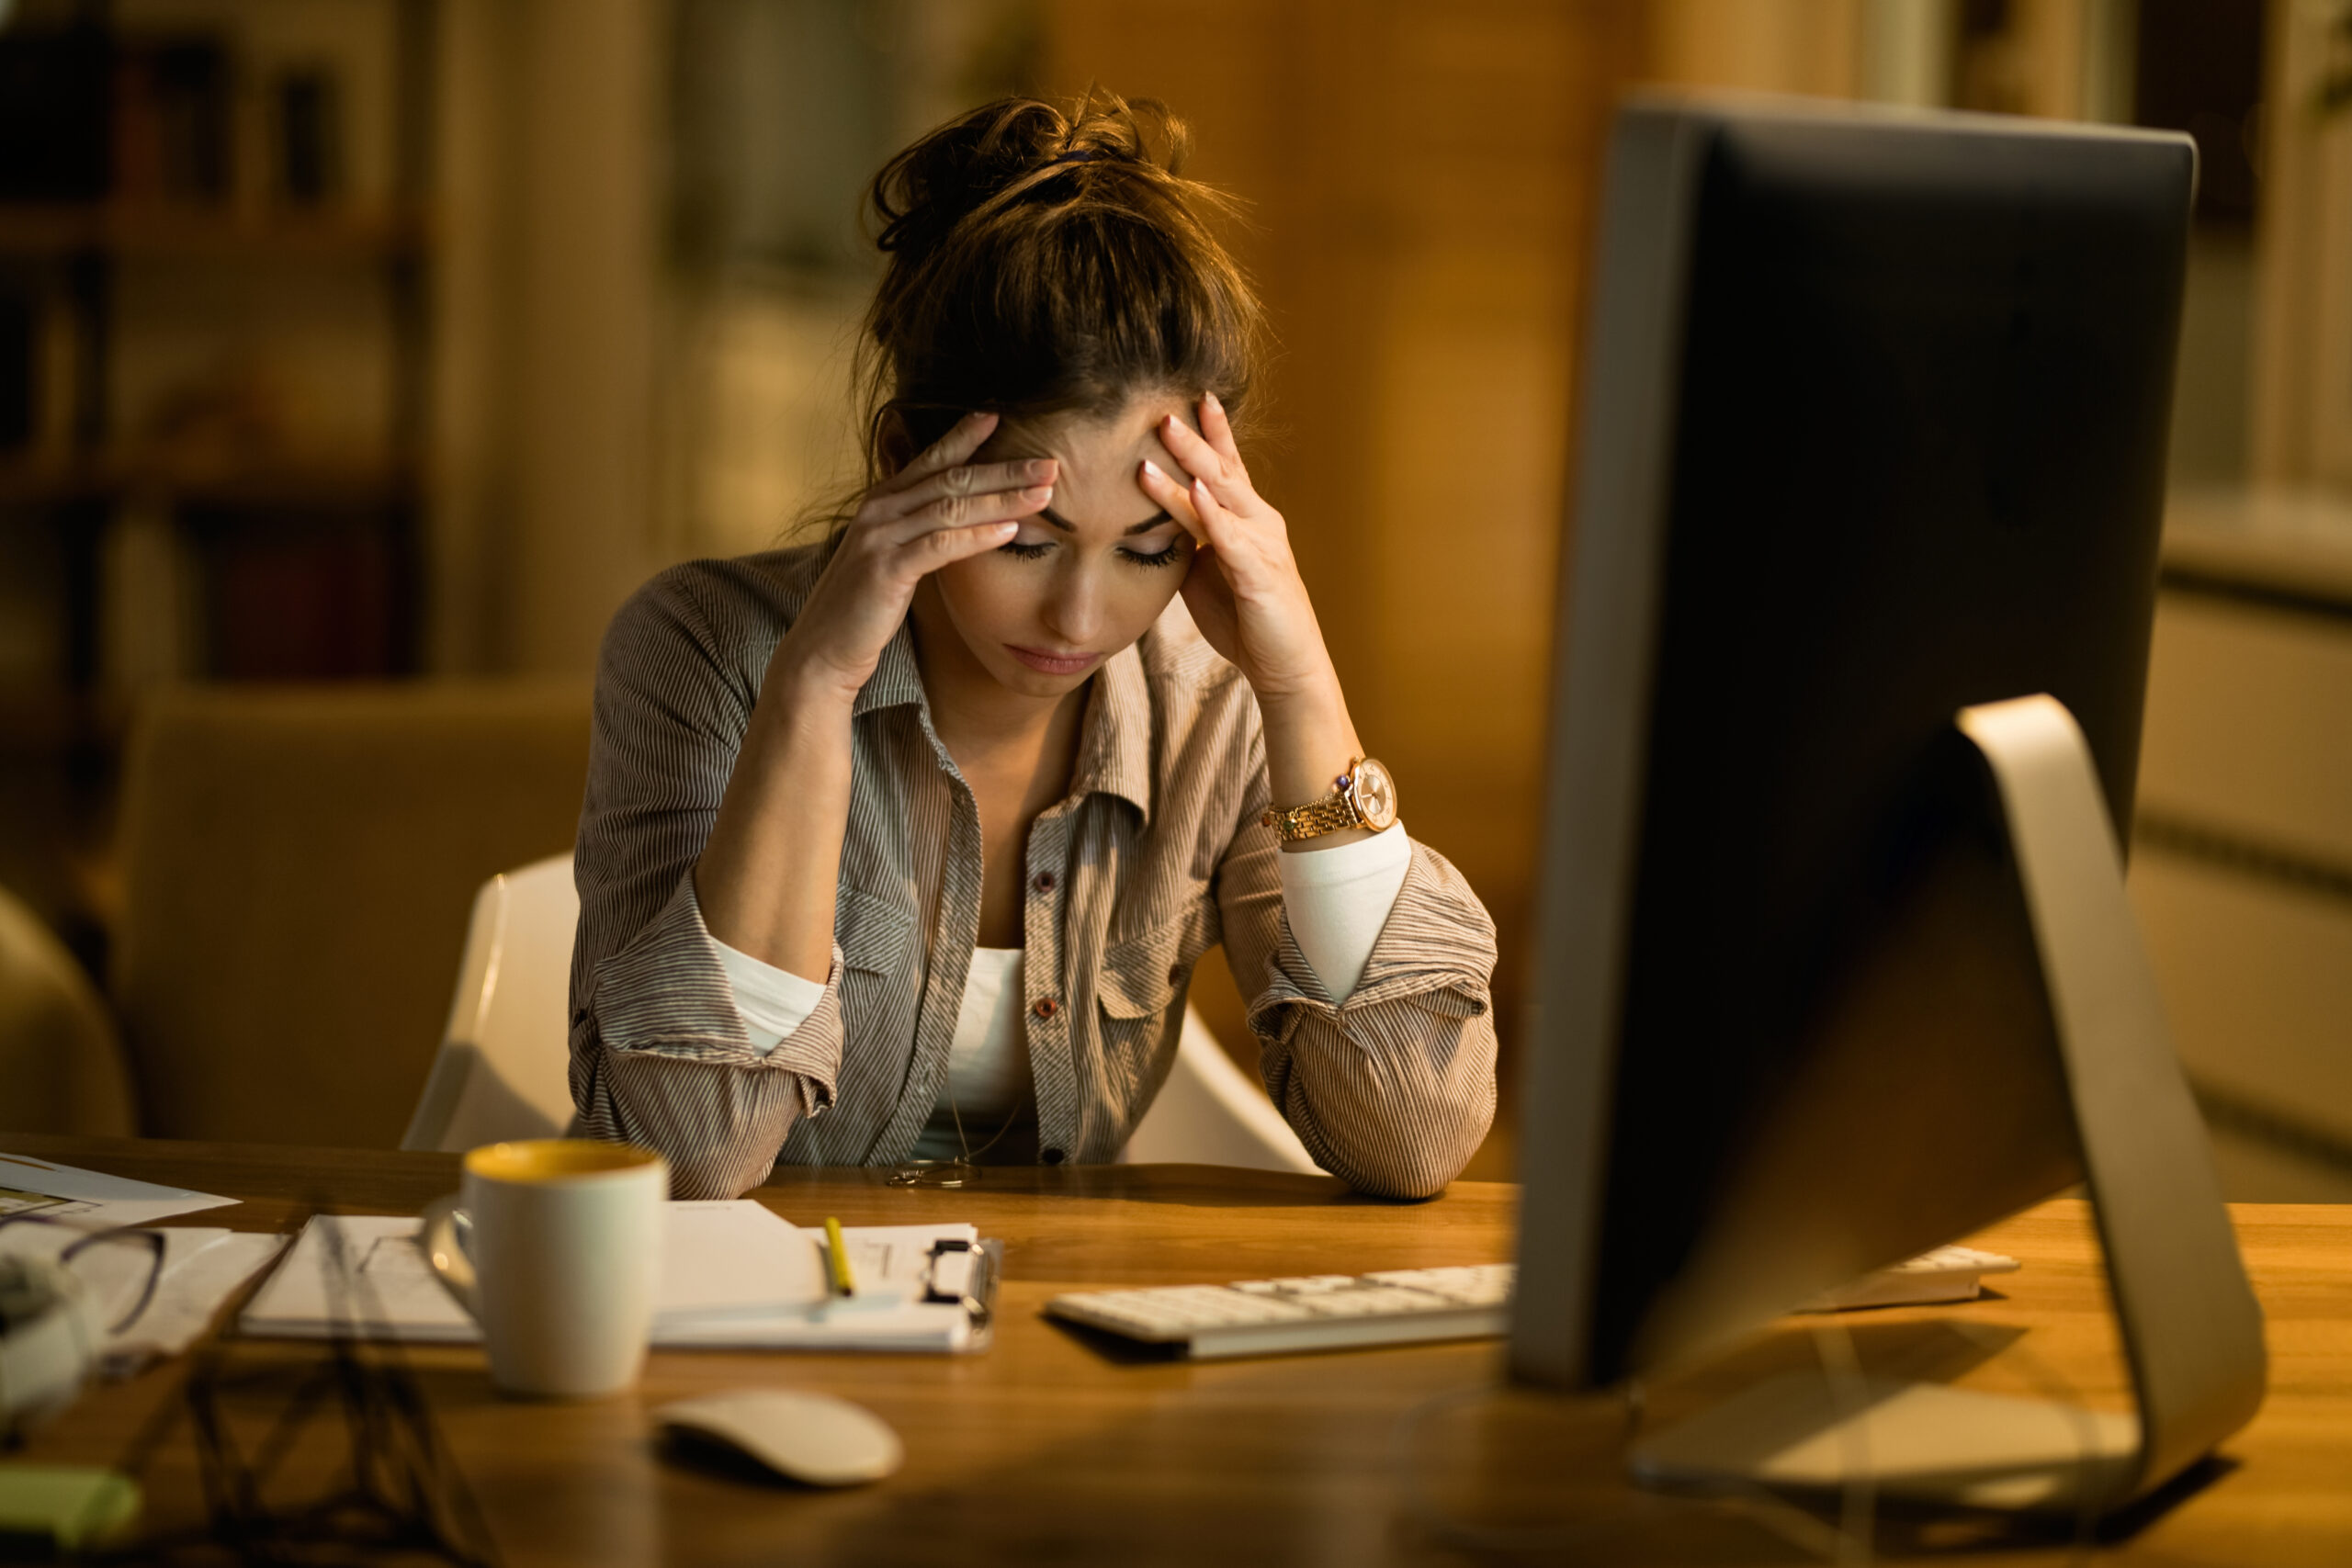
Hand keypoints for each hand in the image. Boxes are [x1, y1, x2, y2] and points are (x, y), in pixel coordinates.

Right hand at [770, 413, 1054, 705]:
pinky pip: (940, 544)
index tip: (1001, 416)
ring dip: (1002, 499)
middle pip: (951, 478)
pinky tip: (1010, 530)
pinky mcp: (885, 569)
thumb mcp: (894, 558)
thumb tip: (964, 519)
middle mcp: (879, 509)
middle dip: (1004, 469)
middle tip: (1050, 462)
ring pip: (951, 507)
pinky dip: (977, 535)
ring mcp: (880, 537)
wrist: (823, 649)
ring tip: (1044, 494)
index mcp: (882, 501)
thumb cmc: (865, 607)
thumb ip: (921, 532)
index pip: (931, 460)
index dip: (965, 436)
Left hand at [1139, 394, 1337, 703]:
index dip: (1211, 432)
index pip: (1228, 467)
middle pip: (1223, 470)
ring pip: (1223, 496)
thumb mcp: (1208, 572)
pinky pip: (1231, 537)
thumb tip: (1154, 522)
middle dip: (1193, 436)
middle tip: (1162, 405)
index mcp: (1249, 520)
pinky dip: (1212, 513)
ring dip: (1192, 463)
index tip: (1190, 396)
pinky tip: (1195, 491)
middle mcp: (1261, 523)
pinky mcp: (1259, 573)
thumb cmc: (1246, 619)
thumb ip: (1189, 542)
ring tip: (1166, 433)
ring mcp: (1263, 545)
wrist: (1284, 665)